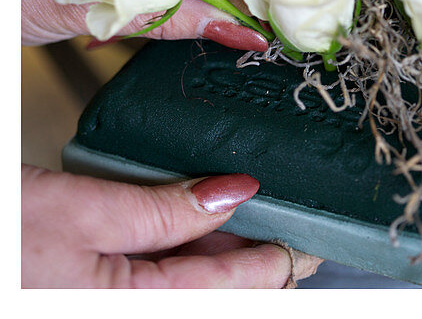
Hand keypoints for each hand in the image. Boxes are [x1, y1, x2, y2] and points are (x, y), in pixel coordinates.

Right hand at [21, 165, 319, 287]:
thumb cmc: (0, 231)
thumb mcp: (81, 210)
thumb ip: (164, 210)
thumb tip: (235, 194)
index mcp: (121, 308)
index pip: (223, 292)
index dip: (272, 267)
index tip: (310, 243)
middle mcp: (116, 311)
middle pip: (205, 295)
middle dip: (250, 269)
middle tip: (291, 235)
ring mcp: (101, 301)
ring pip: (178, 290)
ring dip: (215, 263)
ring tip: (251, 226)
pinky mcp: (87, 290)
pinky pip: (148, 285)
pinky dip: (176, 261)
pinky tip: (191, 231)